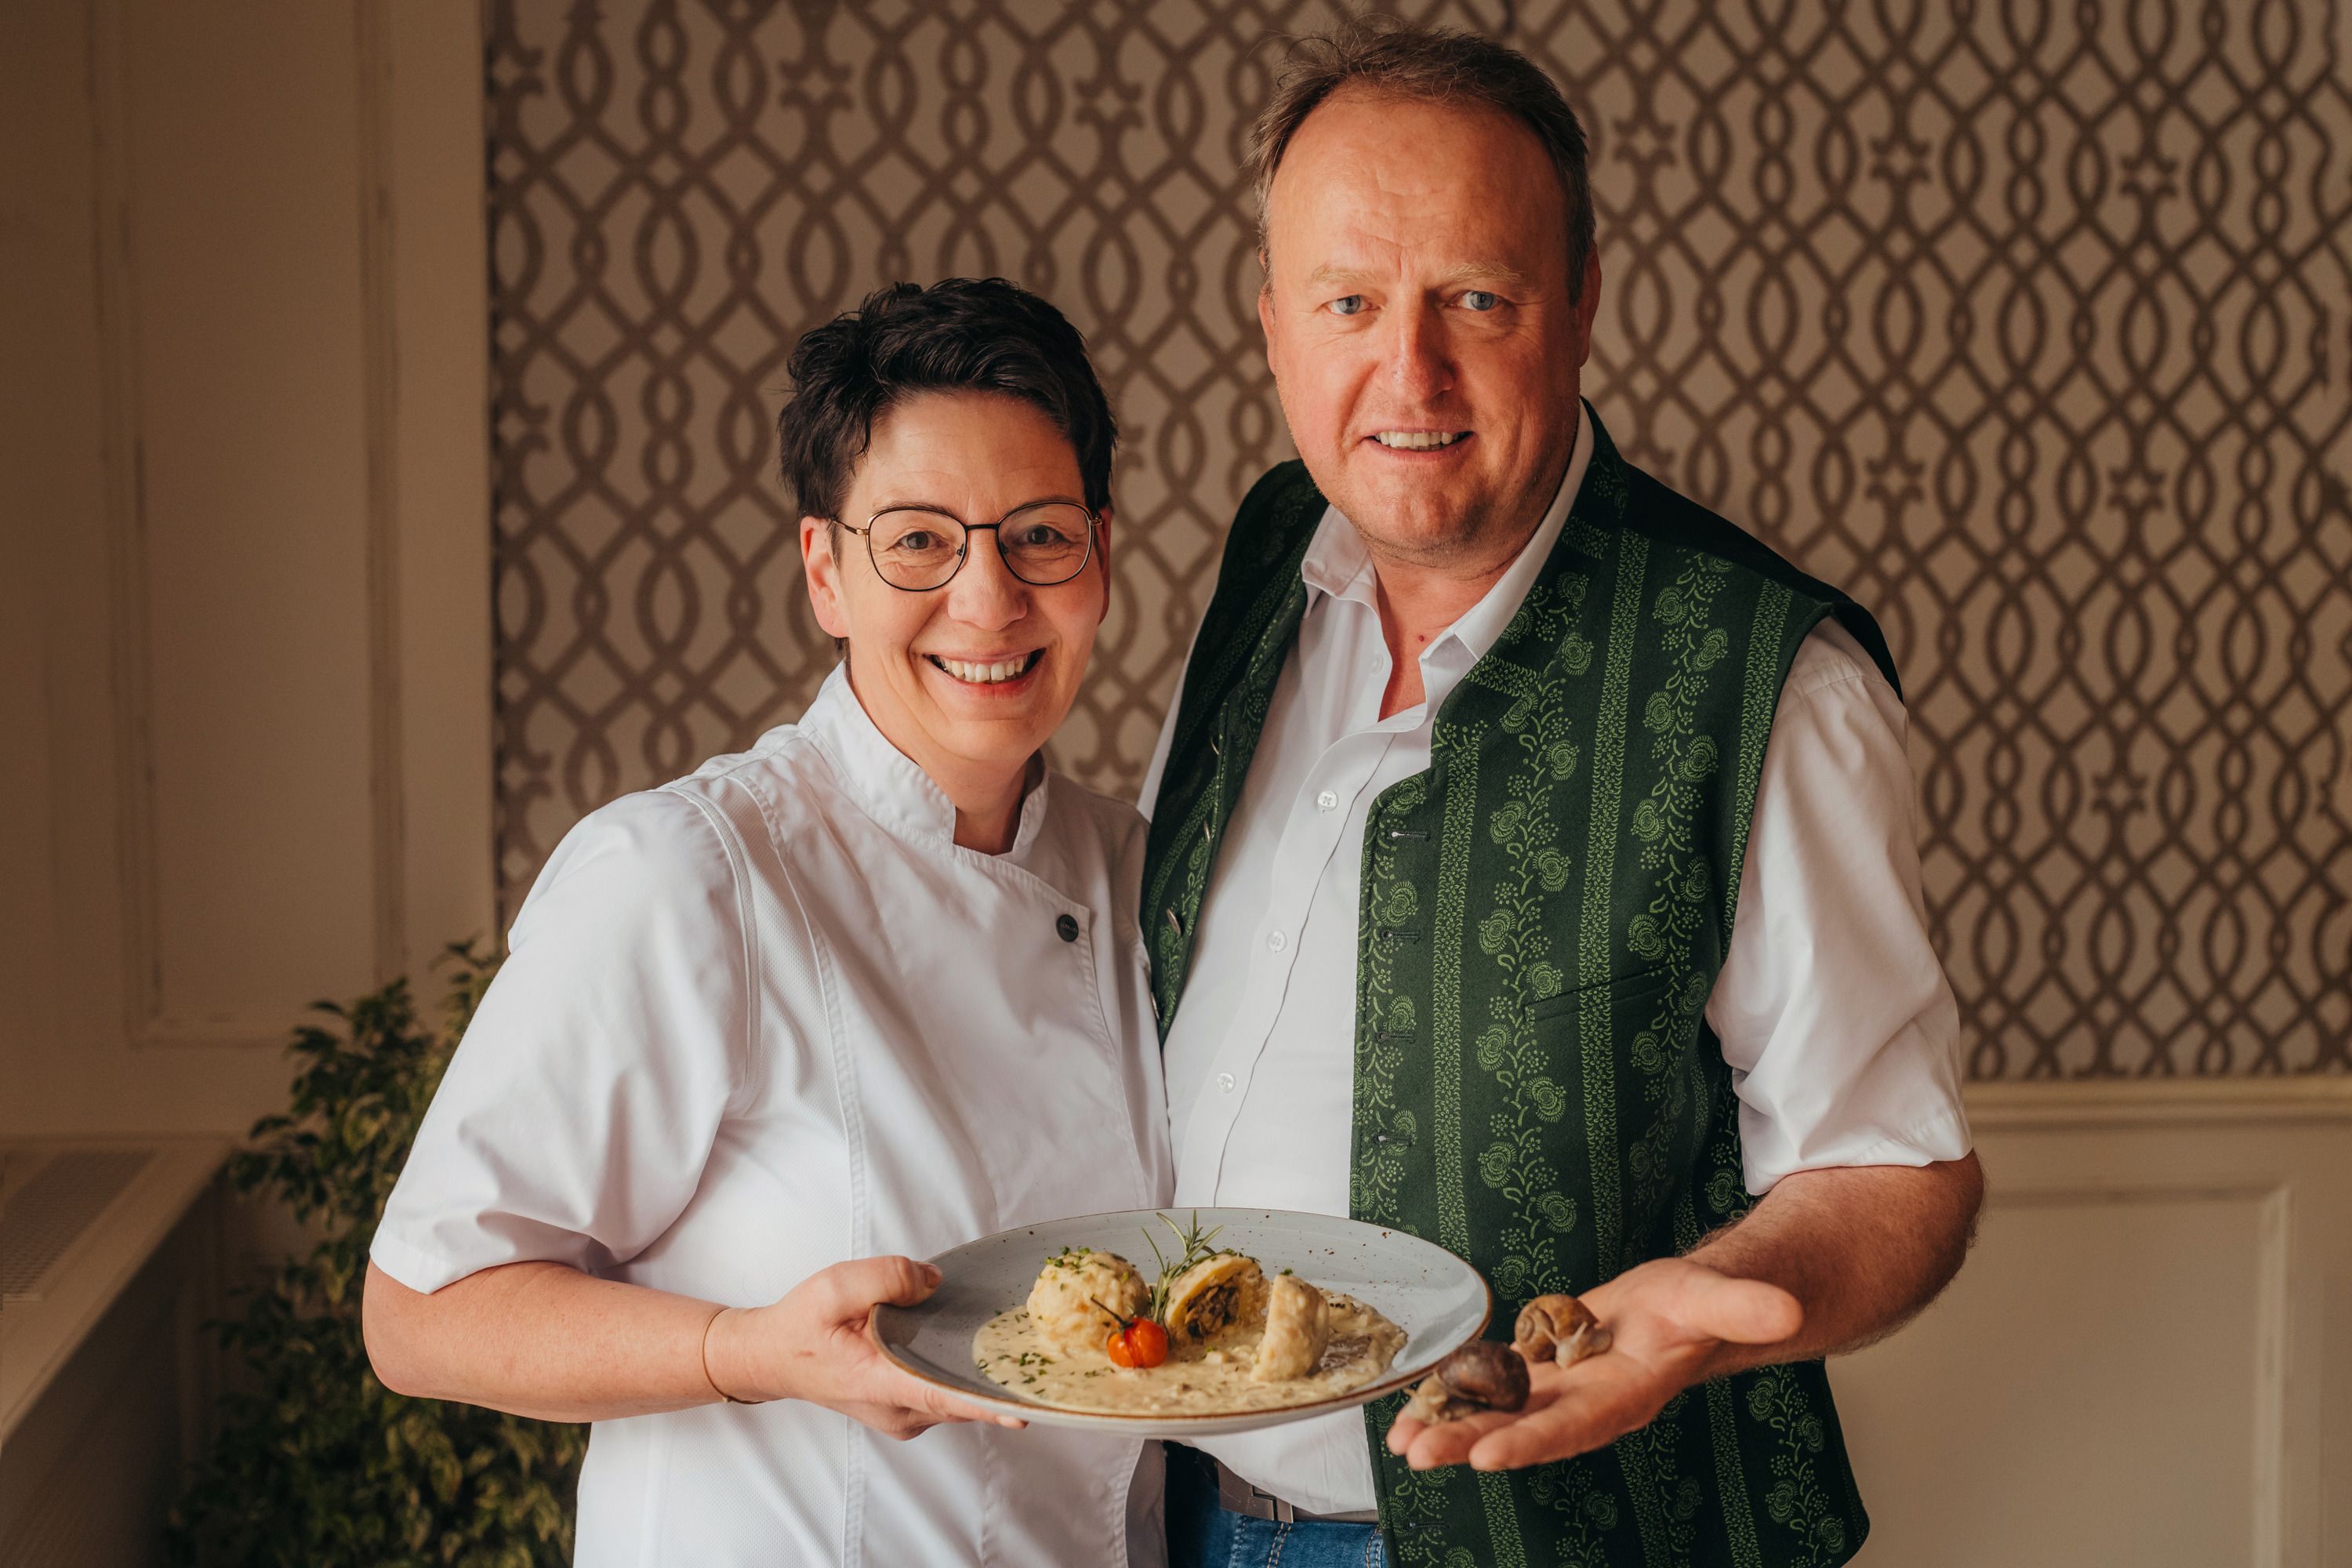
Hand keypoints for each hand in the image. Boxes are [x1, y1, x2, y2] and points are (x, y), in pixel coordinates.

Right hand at [707, 1256, 1023, 1439]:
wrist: (770, 1358)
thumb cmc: (799, 1326)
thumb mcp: (835, 1286)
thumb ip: (886, 1277)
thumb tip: (934, 1281)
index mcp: (880, 1383)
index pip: (945, 1396)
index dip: (988, 1402)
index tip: (1026, 1404)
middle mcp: (898, 1410)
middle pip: (962, 1398)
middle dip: (998, 1378)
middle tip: (1036, 1350)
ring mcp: (903, 1415)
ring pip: (957, 1398)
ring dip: (982, 1375)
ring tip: (1015, 1343)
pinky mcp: (905, 1408)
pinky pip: (946, 1394)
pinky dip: (963, 1375)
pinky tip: (980, 1348)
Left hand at [1387, 1257, 1799, 1471]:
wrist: (1686, 1309)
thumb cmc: (1701, 1306)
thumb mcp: (1717, 1299)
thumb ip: (1742, 1309)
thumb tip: (1784, 1311)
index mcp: (1625, 1395)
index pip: (1575, 1426)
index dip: (1532, 1441)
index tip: (1489, 1455)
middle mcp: (1584, 1402)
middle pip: (1521, 1427)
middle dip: (1469, 1441)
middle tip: (1418, 1452)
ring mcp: (1556, 1389)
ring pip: (1495, 1412)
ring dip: (1449, 1425)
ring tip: (1401, 1441)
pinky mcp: (1537, 1368)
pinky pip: (1487, 1385)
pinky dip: (1450, 1396)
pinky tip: (1410, 1407)